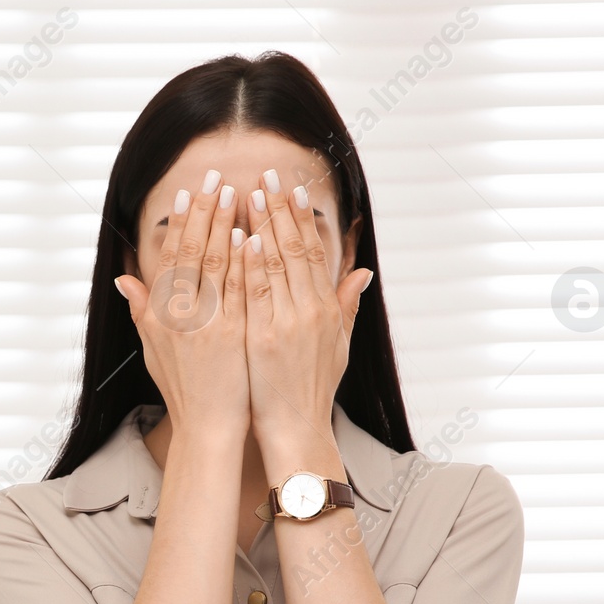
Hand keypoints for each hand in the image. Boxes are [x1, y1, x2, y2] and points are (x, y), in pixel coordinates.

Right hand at [114, 170, 250, 439]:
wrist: (208, 427)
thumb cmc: (184, 390)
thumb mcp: (153, 350)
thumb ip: (141, 311)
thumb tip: (123, 279)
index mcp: (162, 314)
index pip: (172, 256)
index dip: (181, 222)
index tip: (190, 192)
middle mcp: (180, 315)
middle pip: (193, 251)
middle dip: (205, 211)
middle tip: (216, 177)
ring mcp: (207, 324)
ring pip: (217, 263)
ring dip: (227, 224)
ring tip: (237, 191)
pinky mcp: (231, 335)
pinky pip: (237, 288)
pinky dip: (242, 259)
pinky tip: (250, 233)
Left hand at [240, 168, 372, 451]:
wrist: (296, 429)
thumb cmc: (311, 389)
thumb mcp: (338, 345)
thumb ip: (346, 305)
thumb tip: (362, 273)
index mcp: (324, 309)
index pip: (312, 252)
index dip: (302, 217)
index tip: (292, 187)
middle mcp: (309, 311)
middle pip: (295, 249)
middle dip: (280, 209)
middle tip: (268, 174)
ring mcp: (286, 323)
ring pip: (274, 263)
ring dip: (261, 225)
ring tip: (249, 192)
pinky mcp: (263, 339)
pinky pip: (255, 292)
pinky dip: (249, 263)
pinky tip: (241, 237)